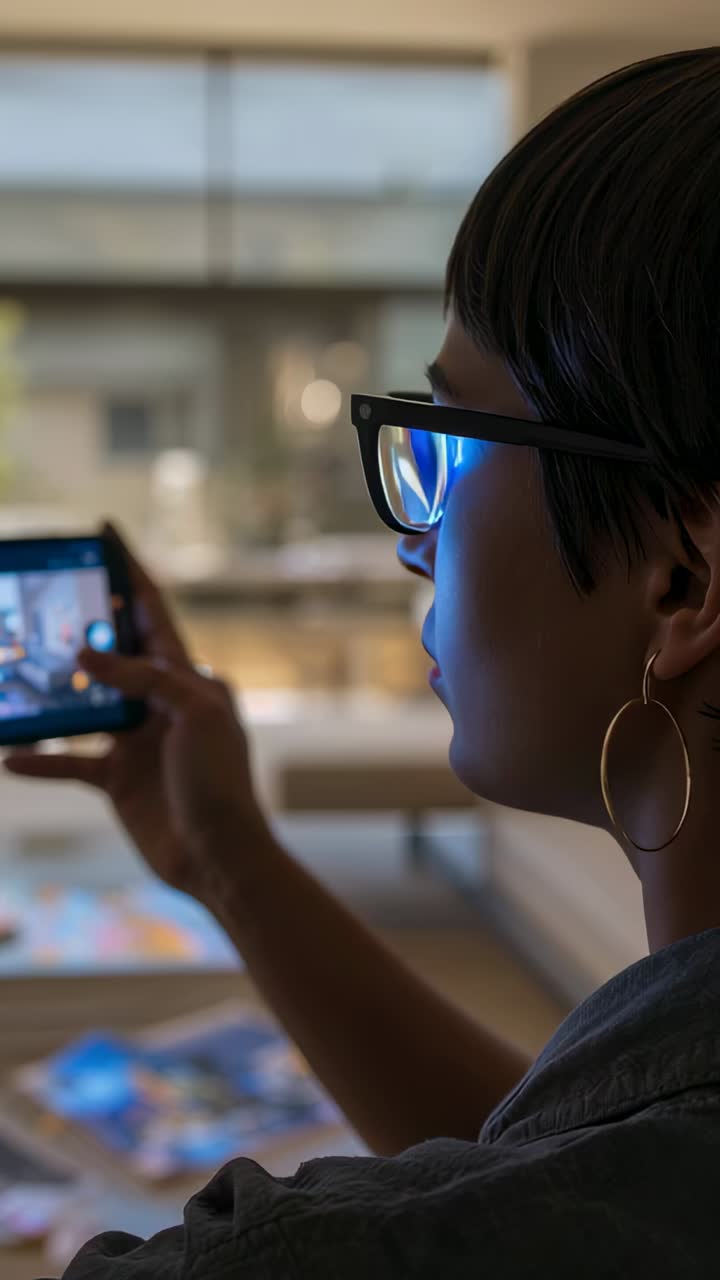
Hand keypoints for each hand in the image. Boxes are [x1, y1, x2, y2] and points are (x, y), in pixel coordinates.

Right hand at [4, 524, 272, 900]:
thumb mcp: (194, 713)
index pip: (154, 612)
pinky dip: (42, 759)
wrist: (218, 856)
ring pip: (85, 704)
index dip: (130, 571)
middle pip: (114, 651)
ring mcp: (138, 741)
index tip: (107, 531)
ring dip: (52, 692)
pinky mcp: (118, 779)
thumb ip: (144, 677)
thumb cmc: (220, 780)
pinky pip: (70, 761)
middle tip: (45, 598)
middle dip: (82, 624)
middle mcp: (162, 703)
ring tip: (16, 669)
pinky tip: (11, 756)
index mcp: (189, 677)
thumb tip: (89, 654)